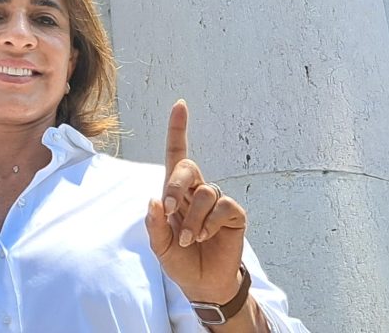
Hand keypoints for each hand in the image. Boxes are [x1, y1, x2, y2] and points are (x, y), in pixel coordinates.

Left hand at [144, 99, 248, 303]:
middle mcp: (197, 191)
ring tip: (189, 238)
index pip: (177, 154)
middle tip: (169, 208)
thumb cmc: (180, 260)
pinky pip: (223, 206)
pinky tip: (204, 236)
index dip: (178, 130)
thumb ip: (154, 224)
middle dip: (176, 185)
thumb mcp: (159, 245)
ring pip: (205, 192)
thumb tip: (155, 199)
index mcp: (176, 193)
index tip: (180, 105)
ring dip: (192, 217)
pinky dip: (209, 221)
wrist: (202, 283)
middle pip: (187, 168)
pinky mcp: (234, 214)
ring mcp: (217, 202)